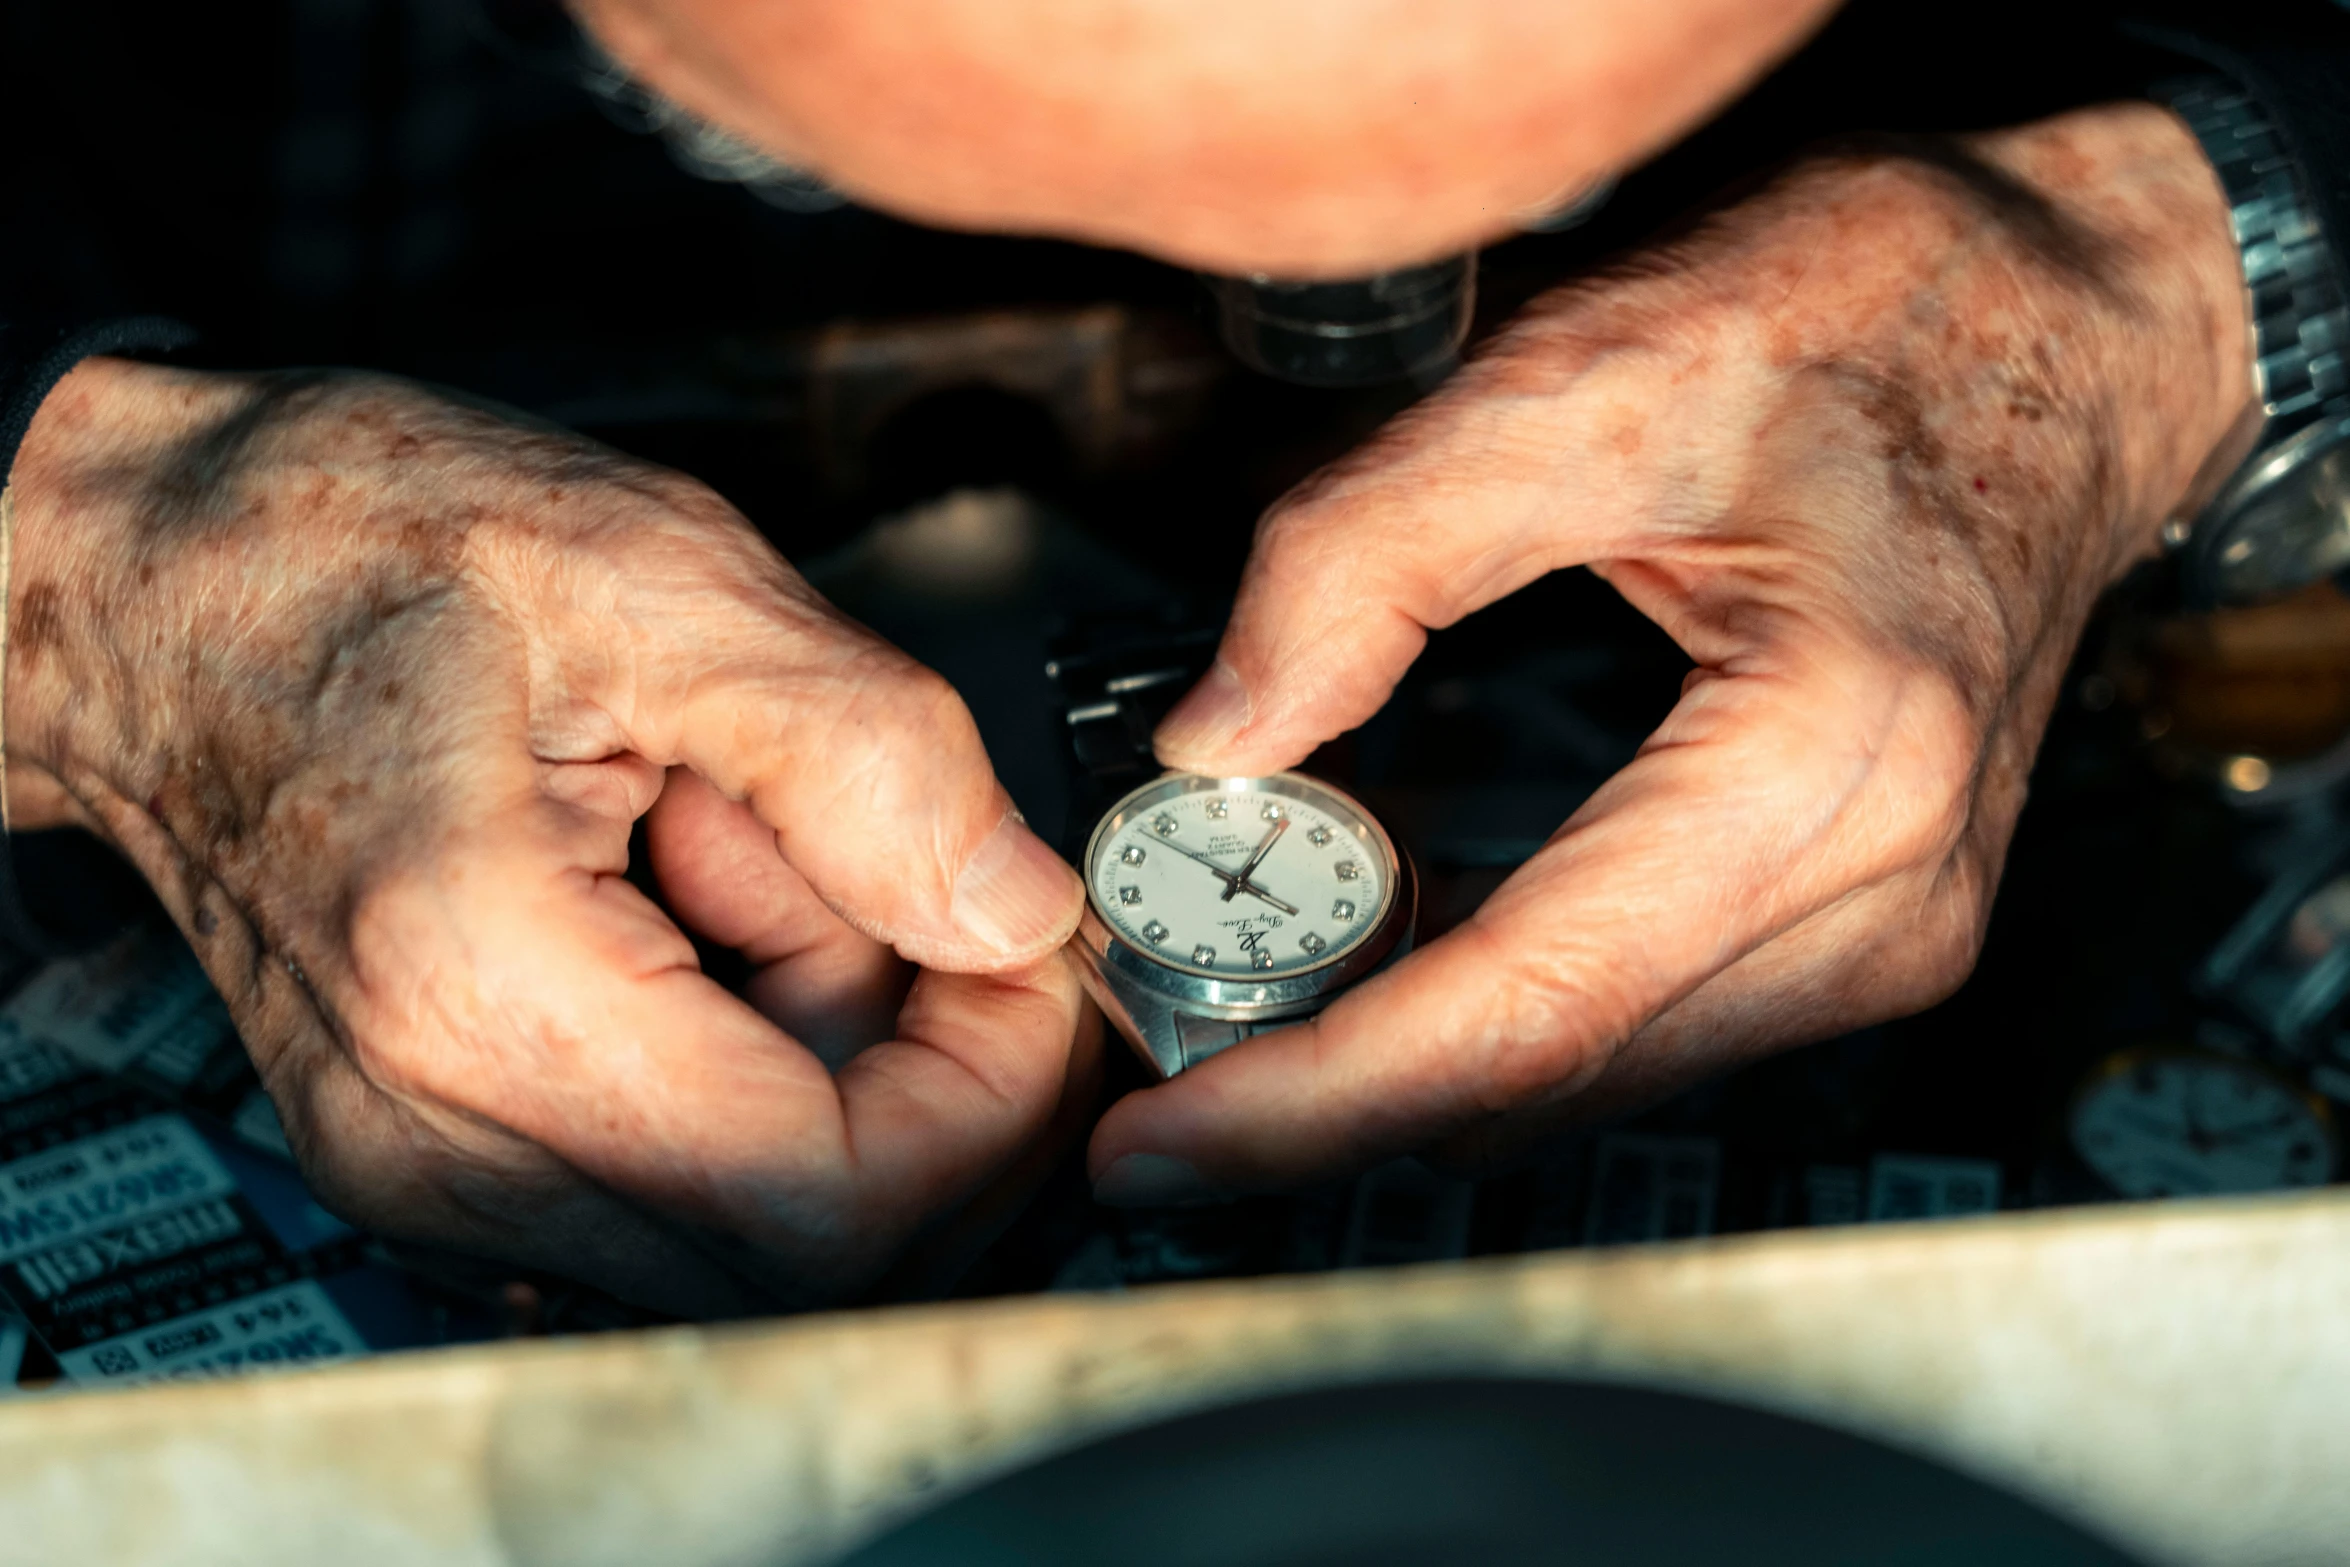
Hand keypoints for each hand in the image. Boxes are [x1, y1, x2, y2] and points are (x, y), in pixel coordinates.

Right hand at [7, 362, 1088, 1310]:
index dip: (990, 1097)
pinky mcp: (449, 1142)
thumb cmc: (344, 547)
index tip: (1024, 960)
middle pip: (814, 1245)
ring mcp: (434, 1161)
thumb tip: (1018, 911)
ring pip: (759, 1216)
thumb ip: (868, 751)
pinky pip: (682, 1169)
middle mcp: (442, 1132)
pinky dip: (754, 1046)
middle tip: (898, 870)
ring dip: (834, 1040)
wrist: (145, 585)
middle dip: (928, 1067)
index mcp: (490, 992)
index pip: (833, 1208)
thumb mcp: (652, 571)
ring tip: (755, 839)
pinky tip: (700, 891)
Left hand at [1089, 103, 2255, 1201]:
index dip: (1316, 1098)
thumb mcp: (1585, 380)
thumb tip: (1215, 736)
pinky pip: (1637, 1026)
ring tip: (1233, 1014)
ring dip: (1406, 1068)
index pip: (1522, 1007)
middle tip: (1146, 1072)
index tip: (1161, 1145)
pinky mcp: (1860, 922)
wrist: (2065, 326)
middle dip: (1329, 1100)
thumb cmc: (1873, 322)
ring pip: (1587, 1077)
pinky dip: (1492, 1018)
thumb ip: (1368, 552)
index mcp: (1827, 764)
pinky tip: (1380, 966)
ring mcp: (1886, 927)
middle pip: (1546, 1082)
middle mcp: (1882, 895)